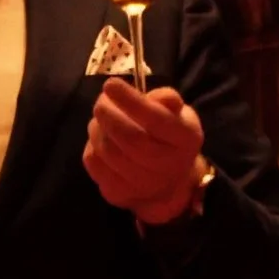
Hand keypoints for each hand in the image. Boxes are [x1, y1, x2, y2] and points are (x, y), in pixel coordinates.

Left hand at [84, 80, 206, 225]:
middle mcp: (168, 167)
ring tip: (101, 118)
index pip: (156, 120)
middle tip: (101, 101)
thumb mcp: (177, 114)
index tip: (111, 84)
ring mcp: (143, 185)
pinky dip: (92, 146)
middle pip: (131, 138)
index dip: (130, 101)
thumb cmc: (168, 138)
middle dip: (109, 114)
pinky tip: (101, 139)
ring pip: (109, 151)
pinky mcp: (119, 194)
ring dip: (98, 128)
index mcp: (186, 140)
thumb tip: (162, 96)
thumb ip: (168, 101)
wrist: (166, 184)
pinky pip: (95, 164)